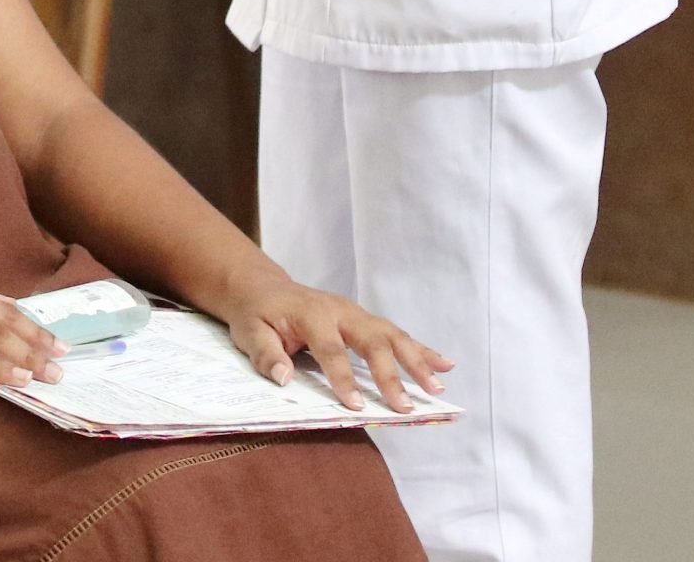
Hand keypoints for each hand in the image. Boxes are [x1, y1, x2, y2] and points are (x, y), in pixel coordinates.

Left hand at [218, 274, 452, 413]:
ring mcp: (356, 313)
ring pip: (392, 335)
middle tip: (406, 406)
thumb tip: (284, 378)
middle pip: (372, 340)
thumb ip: (266, 355)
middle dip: (391, 374)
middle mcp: (340, 310)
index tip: (357, 406)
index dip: (344, 379)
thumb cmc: (255, 314)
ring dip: (417, 361)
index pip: (331, 349)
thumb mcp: (249, 333)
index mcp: (311, 314)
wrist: (261, 287)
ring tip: (438, 387)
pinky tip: (445, 364)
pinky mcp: (364, 320)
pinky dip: (421, 349)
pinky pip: (396, 334)